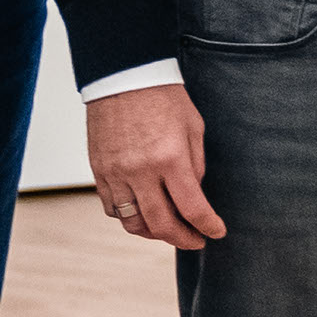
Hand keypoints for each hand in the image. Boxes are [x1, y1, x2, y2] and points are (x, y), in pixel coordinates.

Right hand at [88, 83, 223, 244]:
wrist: (123, 77)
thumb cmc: (164, 98)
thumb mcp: (193, 128)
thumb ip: (195, 166)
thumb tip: (195, 197)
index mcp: (170, 158)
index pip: (192, 208)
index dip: (208, 226)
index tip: (216, 232)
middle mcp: (140, 171)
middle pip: (161, 224)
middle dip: (182, 239)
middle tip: (195, 240)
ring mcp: (116, 174)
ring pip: (133, 223)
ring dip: (153, 233)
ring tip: (169, 229)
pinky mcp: (99, 172)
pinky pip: (112, 208)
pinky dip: (130, 217)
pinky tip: (144, 212)